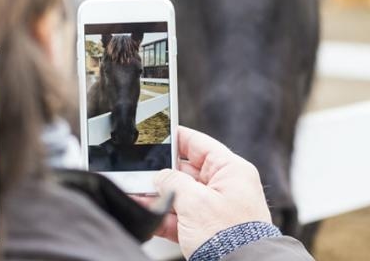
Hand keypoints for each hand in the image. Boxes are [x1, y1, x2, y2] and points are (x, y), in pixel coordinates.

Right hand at [154, 126, 271, 257]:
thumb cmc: (231, 238)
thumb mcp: (195, 202)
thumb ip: (172, 182)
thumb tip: (160, 176)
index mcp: (230, 171)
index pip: (199, 144)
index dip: (176, 136)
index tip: (157, 132)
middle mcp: (224, 186)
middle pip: (185, 170)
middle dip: (161, 173)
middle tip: (141, 172)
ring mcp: (215, 208)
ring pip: (180, 195)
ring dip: (159, 196)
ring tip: (138, 194)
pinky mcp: (206, 228)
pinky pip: (179, 216)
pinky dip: (162, 216)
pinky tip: (147, 214)